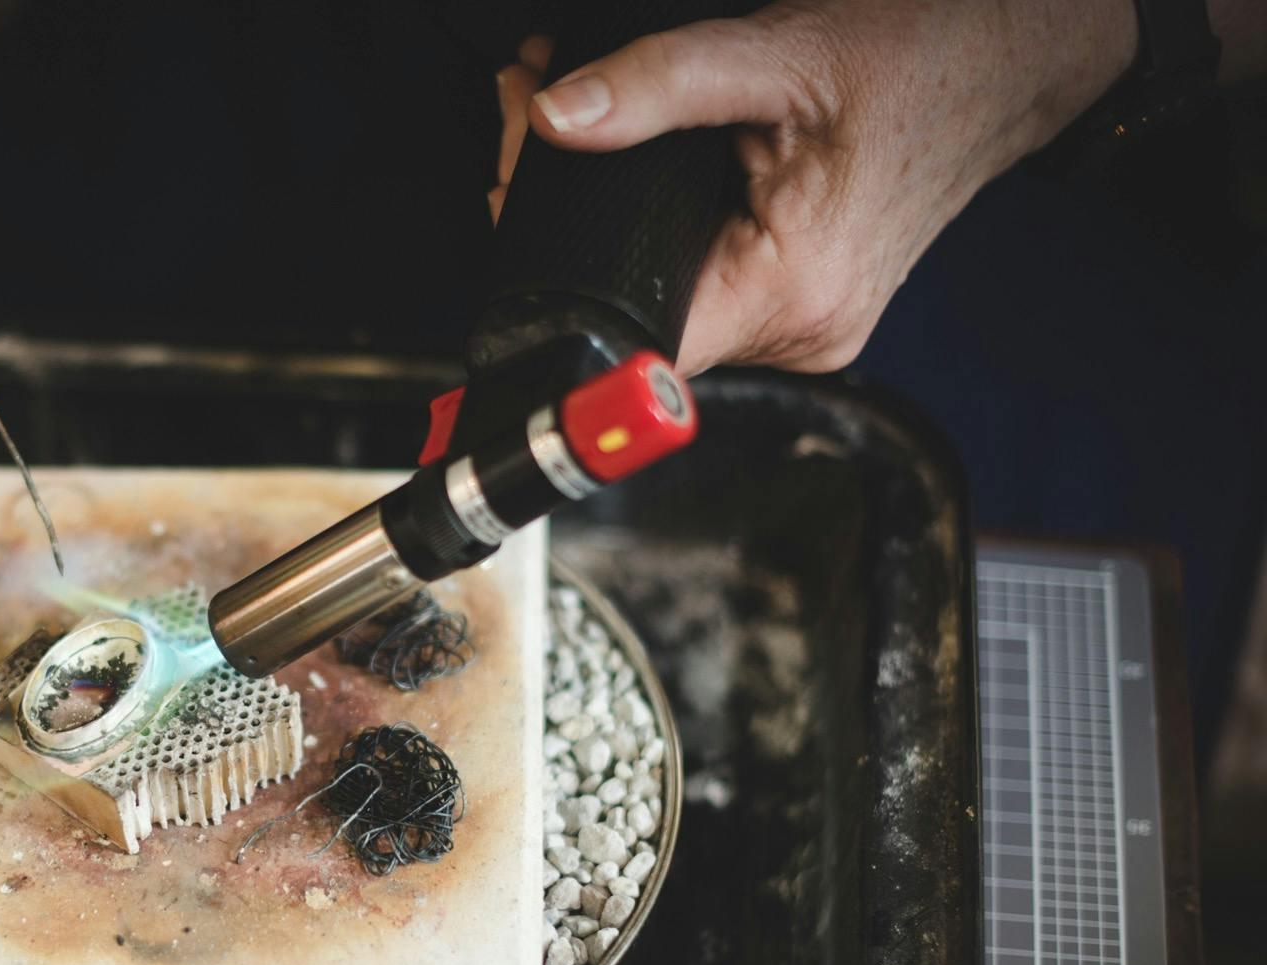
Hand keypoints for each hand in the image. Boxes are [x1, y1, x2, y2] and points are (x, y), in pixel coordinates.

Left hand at [492, 2, 1136, 372]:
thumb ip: (656, 87)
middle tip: (533, 107)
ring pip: (662, 290)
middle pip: (633, 307)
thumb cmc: (931, 53)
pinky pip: (705, 278)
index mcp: (793, 293)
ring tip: (581, 112)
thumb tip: (557, 118)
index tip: (519, 194)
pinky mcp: (805, 303)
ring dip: (608, 209)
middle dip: (563, 208)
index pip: (629, 339)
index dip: (555, 268)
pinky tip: (641, 156)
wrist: (1018, 52)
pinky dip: (661, 220)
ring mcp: (805, 325)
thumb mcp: (779, 52)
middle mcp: (800, 332)